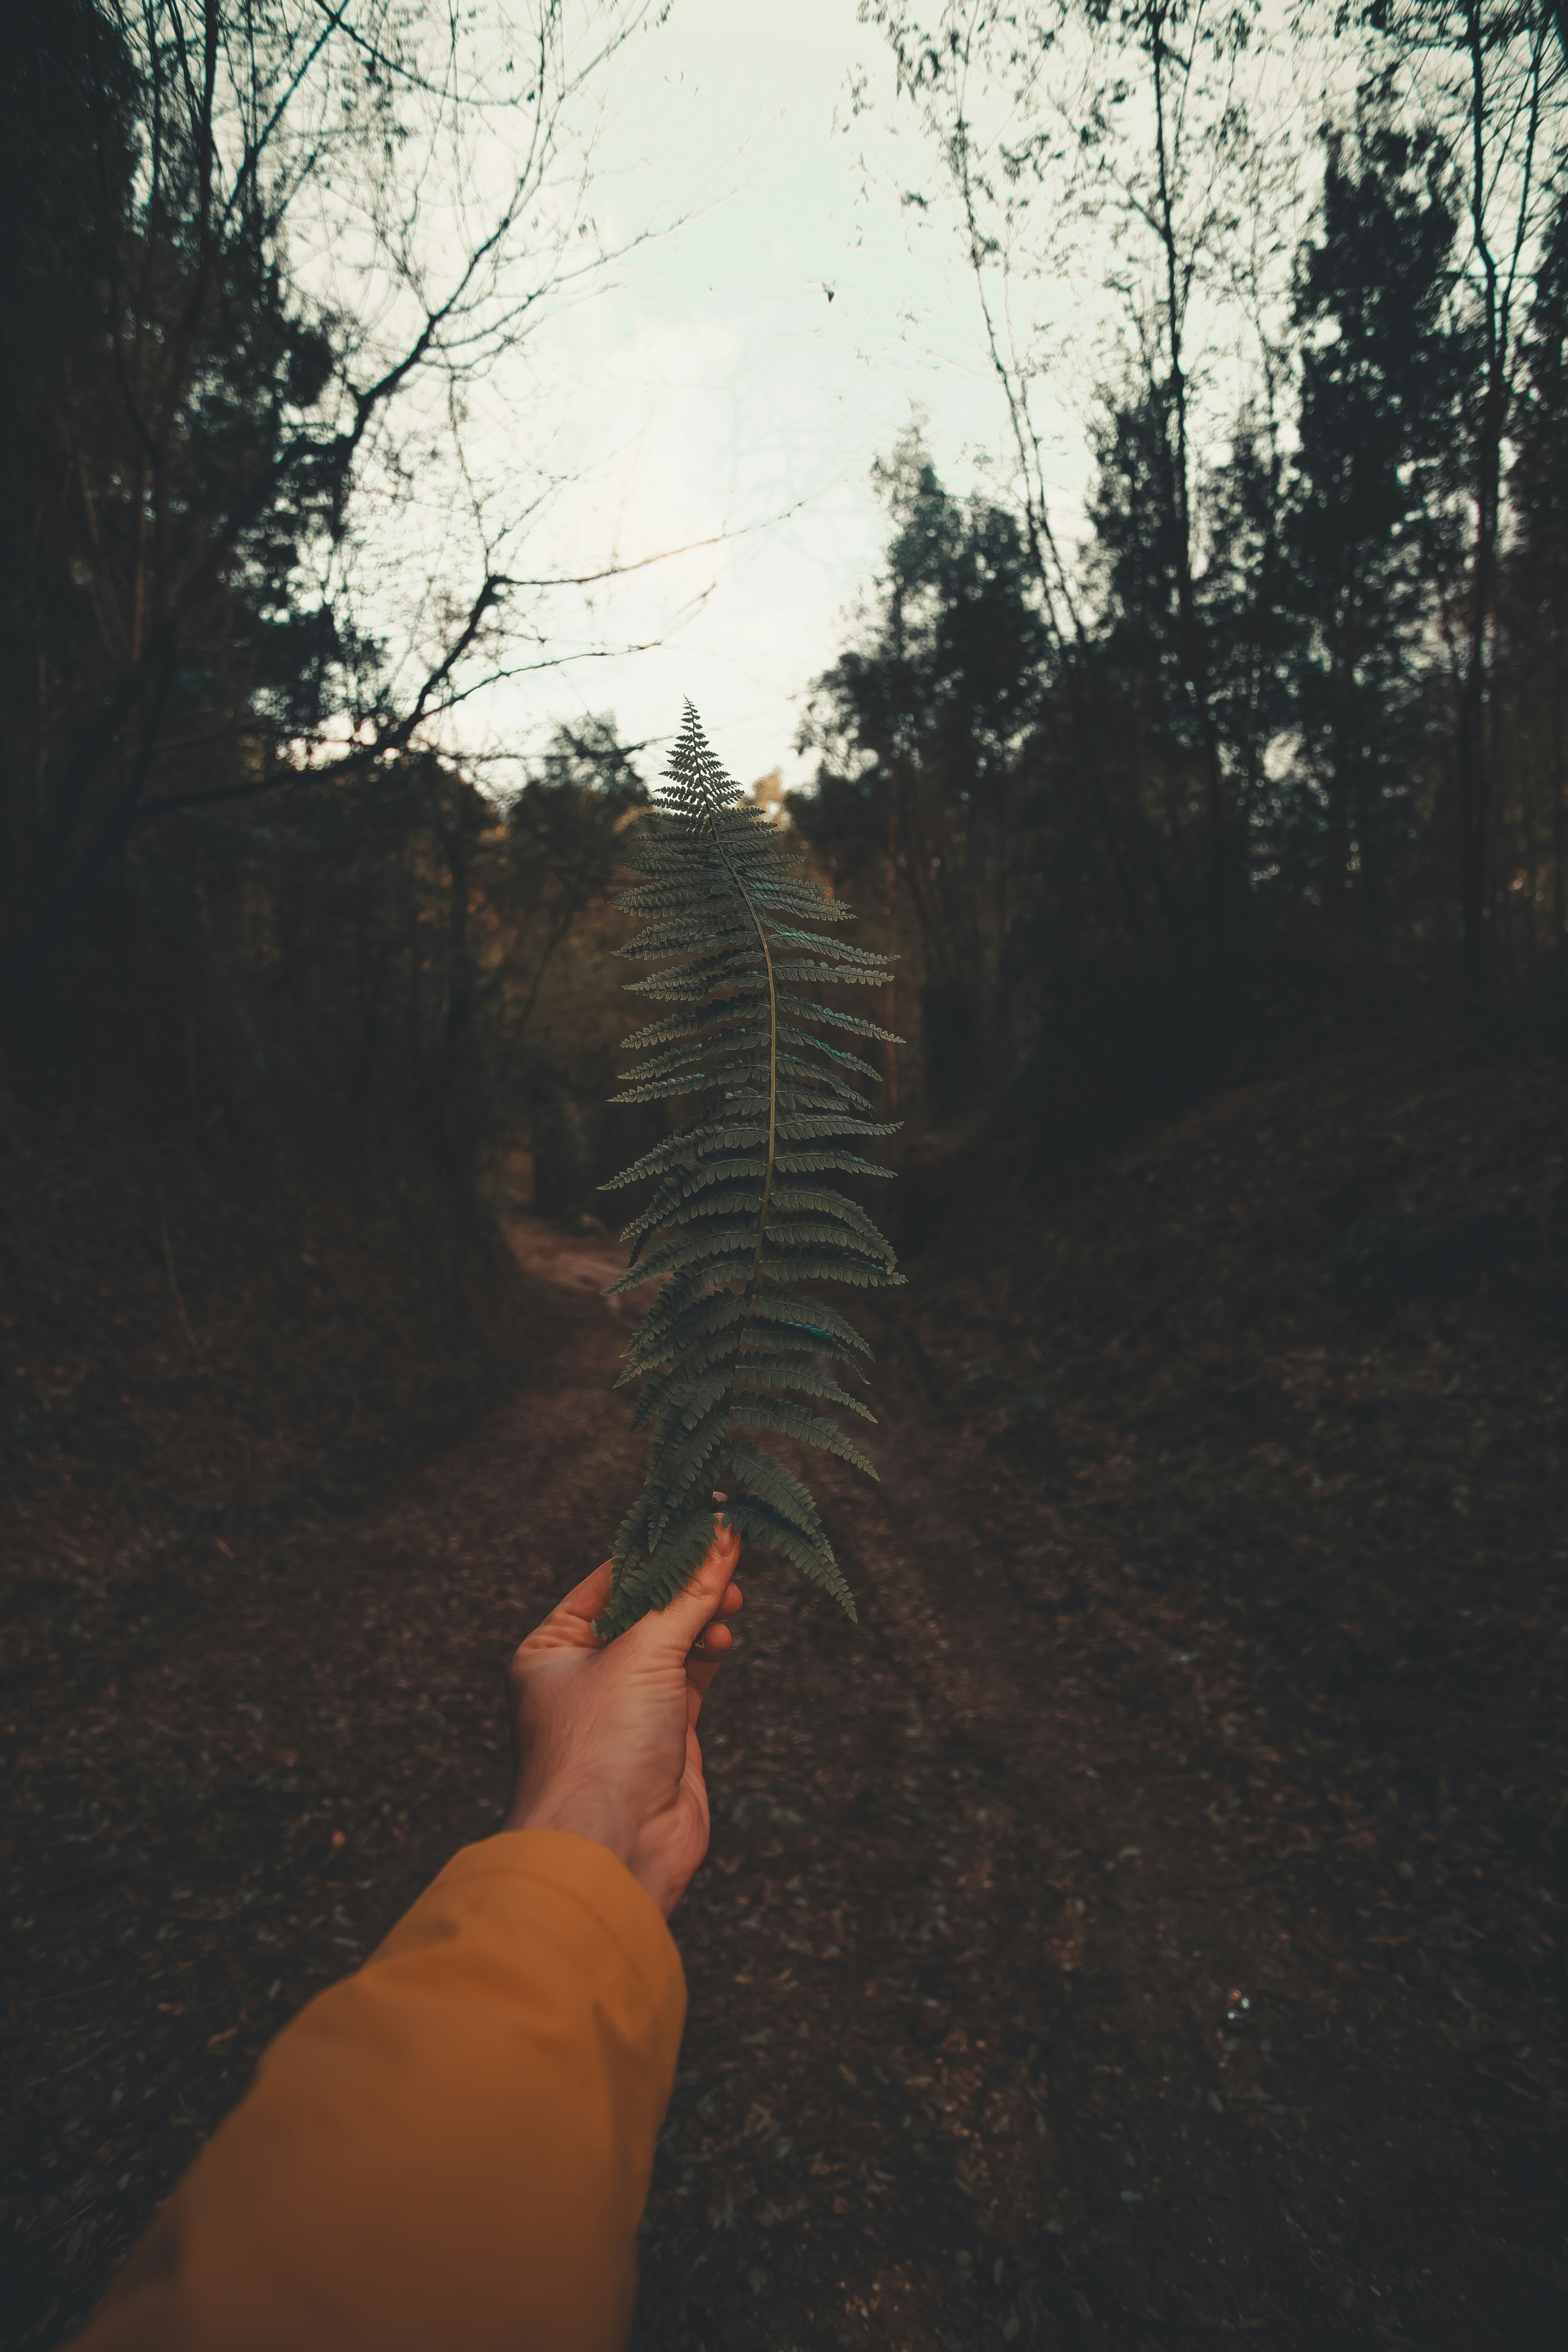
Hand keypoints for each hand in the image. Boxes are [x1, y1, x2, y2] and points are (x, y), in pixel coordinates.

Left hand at [502, 1510, 743, 1916]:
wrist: (613, 1849)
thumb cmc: (601, 1749)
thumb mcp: (643, 1653)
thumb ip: (688, 1593)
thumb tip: (720, 1532)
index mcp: (549, 1649)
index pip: (608, 1580)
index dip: (656, 1550)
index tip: (700, 1517)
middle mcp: (583, 1676)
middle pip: (643, 1609)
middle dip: (685, 1584)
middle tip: (727, 1553)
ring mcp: (625, 1707)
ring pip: (671, 1642)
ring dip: (701, 1616)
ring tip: (730, 1598)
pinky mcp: (664, 1734)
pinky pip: (690, 1676)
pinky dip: (709, 1652)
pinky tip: (724, 1635)